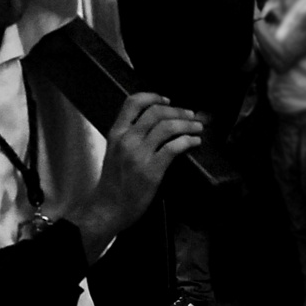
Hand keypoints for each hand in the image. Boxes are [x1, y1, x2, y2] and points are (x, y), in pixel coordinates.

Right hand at [72, 94, 203, 258]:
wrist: (107, 208)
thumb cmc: (114, 182)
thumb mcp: (114, 151)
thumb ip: (129, 136)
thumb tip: (155, 124)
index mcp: (116, 133)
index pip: (133, 102)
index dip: (153, 96)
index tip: (167, 99)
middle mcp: (127, 140)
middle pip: (156, 112)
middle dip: (178, 110)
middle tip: (191, 115)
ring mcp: (139, 155)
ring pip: (167, 127)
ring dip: (187, 124)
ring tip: (197, 127)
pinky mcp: (151, 170)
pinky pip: (174, 148)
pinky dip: (188, 141)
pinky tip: (194, 142)